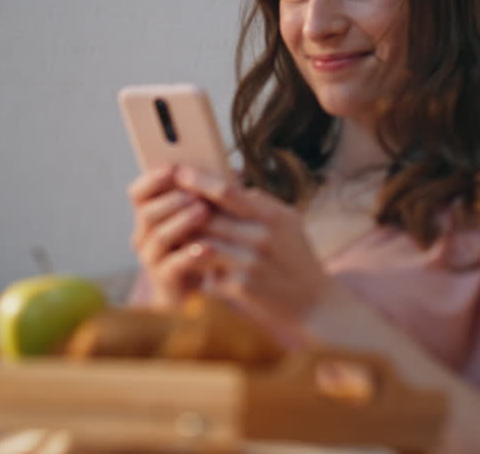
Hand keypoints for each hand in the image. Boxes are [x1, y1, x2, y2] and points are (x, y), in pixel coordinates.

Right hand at [127, 165, 212, 306]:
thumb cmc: (203, 244)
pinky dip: (190, 254)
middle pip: (147, 212)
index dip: (152, 179)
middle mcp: (144, 235)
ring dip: (181, 222)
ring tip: (203, 211)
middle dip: (172, 200)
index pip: (138, 193)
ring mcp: (152, 258)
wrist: (202, 289)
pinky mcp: (165, 280)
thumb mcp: (204, 216)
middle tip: (195, 194)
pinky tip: (208, 247)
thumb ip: (209, 196)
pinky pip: (172, 265)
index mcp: (151, 214)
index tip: (172, 169)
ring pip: (159, 236)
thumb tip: (236, 172)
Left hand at [173, 165, 332, 327]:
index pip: (227, 190)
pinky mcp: (241, 285)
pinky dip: (193, 264)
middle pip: (208, 215)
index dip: (198, 180)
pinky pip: (205, 269)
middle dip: (183, 210)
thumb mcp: (288, 226)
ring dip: (184, 237)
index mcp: (274, 215)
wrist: (316, 307)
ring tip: (169, 233)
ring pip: (201, 240)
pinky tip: (184, 263)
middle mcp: (264, 234)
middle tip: (162, 203)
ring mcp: (252, 260)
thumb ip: (259, 206)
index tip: (178, 172)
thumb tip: (225, 182)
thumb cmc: (295, 263)